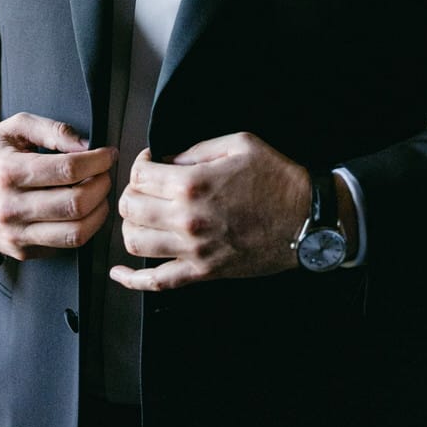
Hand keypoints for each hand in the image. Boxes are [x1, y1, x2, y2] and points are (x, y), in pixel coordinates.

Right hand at [0, 112, 115, 259]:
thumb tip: (87, 145)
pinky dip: (81, 229)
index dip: (98, 161)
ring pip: (75, 233)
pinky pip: (63, 246)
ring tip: (98, 194)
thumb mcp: (14, 128)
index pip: (68, 170)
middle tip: (105, 174)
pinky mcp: (19, 252)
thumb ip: (52, 130)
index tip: (108, 154)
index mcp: (9, 172)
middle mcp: (10, 208)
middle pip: (76, 204)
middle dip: (102, 186)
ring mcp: (14, 235)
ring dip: (99, 212)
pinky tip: (80, 211)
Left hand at [110, 130, 311, 291]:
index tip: (150, 163)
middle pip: (130, 207)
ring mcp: (194, 249)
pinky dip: (132, 280)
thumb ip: (196, 148)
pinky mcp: (203, 272)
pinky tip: (120, 273)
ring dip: (130, 226)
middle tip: (146, 187)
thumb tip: (168, 159)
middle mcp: (188, 218)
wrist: (306, 219)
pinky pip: (157, 282)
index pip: (140, 176)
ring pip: (134, 242)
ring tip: (142, 216)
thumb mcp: (239, 144)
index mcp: (193, 184)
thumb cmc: (278, 180)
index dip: (141, 164)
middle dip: (132, 192)